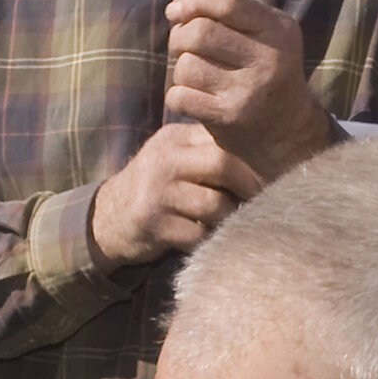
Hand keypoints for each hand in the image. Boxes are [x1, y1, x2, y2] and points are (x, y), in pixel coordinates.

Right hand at [90, 121, 265, 267]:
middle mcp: (164, 160)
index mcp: (175, 138)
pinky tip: (206, 239)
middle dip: (248, 187)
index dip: (251, 162)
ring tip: (230, 223)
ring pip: (214, 204)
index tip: (269, 179)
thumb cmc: (156, 189)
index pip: (223, 141)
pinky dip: (208, 240)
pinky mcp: (153, 223)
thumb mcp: (174, 158)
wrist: (108, 219)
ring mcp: (157, 192)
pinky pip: (198, 235)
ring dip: (228, 219)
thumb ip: (206, 152)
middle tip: (262, 202)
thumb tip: (265, 159)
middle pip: (222, 165)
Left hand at [163, 0, 337, 181]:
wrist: (287, 133)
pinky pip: (182, 96)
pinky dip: (178, 95)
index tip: (176, 10)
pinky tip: (193, 98)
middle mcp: (269, 59)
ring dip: (180, 69)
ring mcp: (250, 91)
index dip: (193, 0)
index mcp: (278, 30)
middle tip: (180, 44)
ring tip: (194, 74)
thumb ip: (232, 0)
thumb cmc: (266, 70)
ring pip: (187, 66)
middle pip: (200, 32)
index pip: (227, 1)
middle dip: (179, 35)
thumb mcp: (261, 31)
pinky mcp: (231, 119)